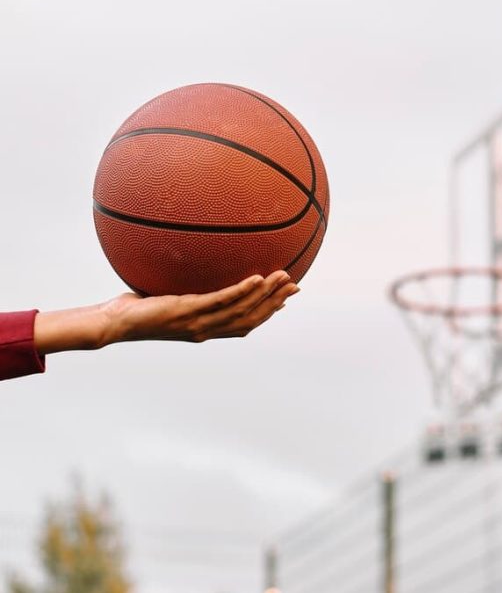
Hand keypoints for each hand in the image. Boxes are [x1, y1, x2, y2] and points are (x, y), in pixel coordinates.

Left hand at [102, 271, 297, 343]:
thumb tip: (185, 264)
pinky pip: (221, 300)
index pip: (243, 324)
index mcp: (205, 328)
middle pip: (251, 318)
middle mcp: (206, 329)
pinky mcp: (188, 311)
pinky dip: (242, 291)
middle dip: (274, 302)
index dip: (266, 313)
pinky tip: (257, 277)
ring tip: (284, 277)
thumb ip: (182, 287)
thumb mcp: (165, 297)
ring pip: (242, 310)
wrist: (115, 323)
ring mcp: (198, 322)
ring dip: (266, 295)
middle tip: (295, 286)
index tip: (284, 300)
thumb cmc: (135, 310)